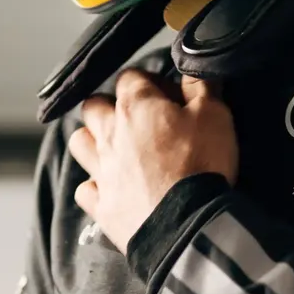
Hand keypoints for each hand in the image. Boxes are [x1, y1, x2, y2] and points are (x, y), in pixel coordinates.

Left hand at [71, 67, 238, 254]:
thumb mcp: (215, 115)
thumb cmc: (201, 164)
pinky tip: (113, 189)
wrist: (187, 225)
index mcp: (135, 107)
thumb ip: (201, 86)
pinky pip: (84, 189)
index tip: (168, 96)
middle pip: (92, 106)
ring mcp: (101, 172)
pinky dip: (95, 186)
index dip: (150, 82)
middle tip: (138, 120)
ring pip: (79, 143)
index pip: (130, 77)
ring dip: (94, 141)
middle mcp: (109, 135)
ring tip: (119, 150)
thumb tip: (193, 67)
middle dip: (110, 107)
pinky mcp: (101, 206)